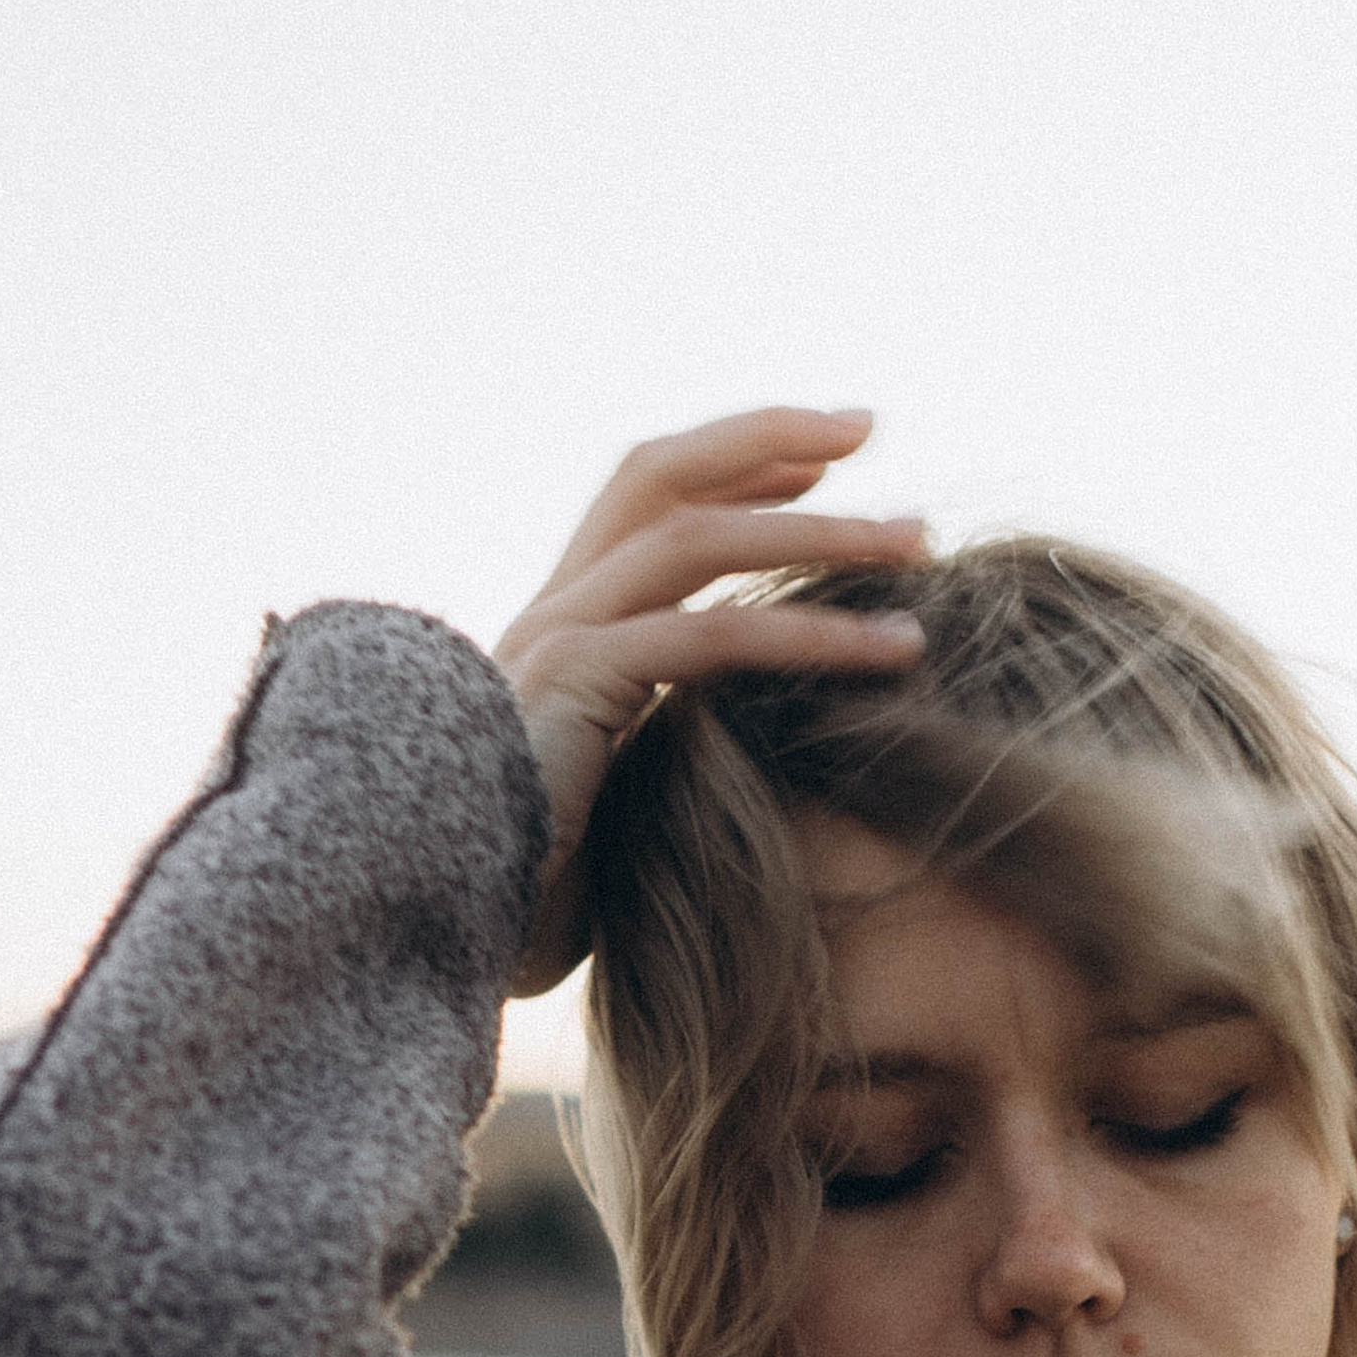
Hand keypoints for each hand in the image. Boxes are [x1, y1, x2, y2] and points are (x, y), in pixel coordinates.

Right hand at [493, 402, 931, 994]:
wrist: (437, 932)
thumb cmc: (529, 896)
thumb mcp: (612, 800)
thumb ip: (659, 748)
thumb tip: (731, 756)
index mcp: (556, 626)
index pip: (644, 503)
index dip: (732, 467)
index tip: (823, 462)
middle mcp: (550, 612)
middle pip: (659, 474)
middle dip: (769, 438)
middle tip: (870, 425)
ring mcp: (555, 640)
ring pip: (699, 539)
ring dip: (820, 531)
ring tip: (919, 542)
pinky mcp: (577, 687)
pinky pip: (712, 636)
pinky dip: (813, 636)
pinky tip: (894, 648)